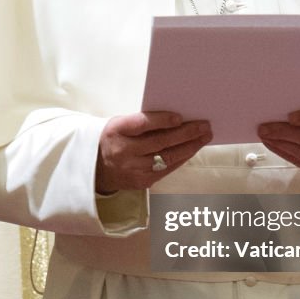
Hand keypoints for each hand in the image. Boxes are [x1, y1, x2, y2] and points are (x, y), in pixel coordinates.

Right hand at [96, 112, 212, 192]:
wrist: (95, 167)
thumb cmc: (114, 138)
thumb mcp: (120, 124)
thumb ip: (143, 121)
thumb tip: (176, 117)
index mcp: (117, 131)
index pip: (142, 124)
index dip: (162, 121)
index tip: (180, 117)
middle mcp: (123, 152)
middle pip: (159, 142)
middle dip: (186, 133)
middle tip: (204, 126)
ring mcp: (133, 169)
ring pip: (167, 158)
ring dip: (189, 147)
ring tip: (204, 137)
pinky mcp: (141, 181)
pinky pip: (166, 169)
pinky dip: (181, 158)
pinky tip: (192, 149)